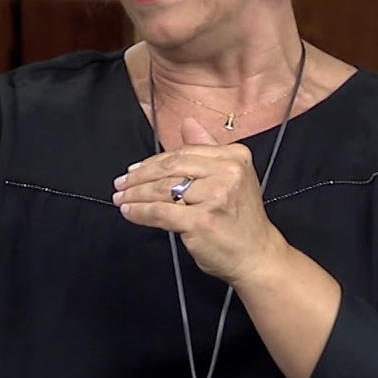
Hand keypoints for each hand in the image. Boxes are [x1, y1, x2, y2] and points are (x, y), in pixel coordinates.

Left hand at [113, 117, 287, 283]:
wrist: (256, 254)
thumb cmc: (240, 219)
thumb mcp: (232, 176)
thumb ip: (208, 148)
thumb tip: (188, 123)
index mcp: (234, 156)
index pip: (184, 152)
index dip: (155, 160)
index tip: (136, 168)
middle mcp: (228, 172)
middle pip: (171, 168)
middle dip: (140, 177)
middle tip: (122, 182)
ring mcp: (215, 196)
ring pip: (163, 189)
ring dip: (136, 194)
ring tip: (122, 197)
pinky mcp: (201, 220)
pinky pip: (160, 211)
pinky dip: (140, 211)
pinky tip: (130, 211)